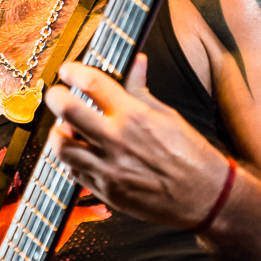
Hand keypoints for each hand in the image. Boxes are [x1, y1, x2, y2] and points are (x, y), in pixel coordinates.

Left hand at [44, 56, 229, 228]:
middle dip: (55, 97)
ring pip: (61, 146)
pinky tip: (81, 153)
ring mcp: (109, 169)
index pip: (92, 83)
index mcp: (134, 116)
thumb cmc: (191, 155)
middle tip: (56, 95)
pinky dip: (73, 160)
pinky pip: (74, 172)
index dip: (73, 71)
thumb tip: (136, 62)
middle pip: (67, 111)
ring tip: (66, 129)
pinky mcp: (107, 192)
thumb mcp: (168, 115)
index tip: (68, 69)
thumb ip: (141, 89)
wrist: (205, 198)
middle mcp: (117, 141)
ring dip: (58, 133)